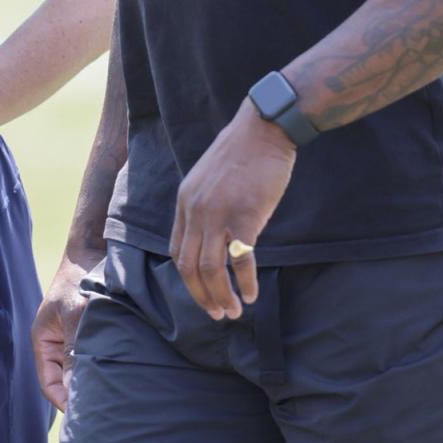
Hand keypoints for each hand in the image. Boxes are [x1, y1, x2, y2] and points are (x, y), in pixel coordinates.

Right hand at [32, 250, 101, 410]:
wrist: (98, 251)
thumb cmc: (80, 279)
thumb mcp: (75, 315)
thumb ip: (75, 351)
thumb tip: (77, 391)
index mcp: (44, 342)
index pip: (50, 385)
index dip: (66, 402)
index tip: (86, 416)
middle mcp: (59, 345)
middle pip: (67, 382)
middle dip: (83, 397)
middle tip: (106, 412)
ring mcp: (77, 341)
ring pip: (84, 372)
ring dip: (97, 381)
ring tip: (117, 396)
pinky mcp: (96, 336)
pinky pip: (98, 359)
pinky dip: (108, 368)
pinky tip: (125, 375)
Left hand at [169, 101, 296, 320]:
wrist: (263, 128)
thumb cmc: (243, 154)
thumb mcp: (209, 179)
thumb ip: (204, 206)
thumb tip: (211, 236)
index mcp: (185, 202)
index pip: (178, 251)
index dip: (189, 279)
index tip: (203, 294)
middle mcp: (195, 210)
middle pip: (190, 266)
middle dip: (202, 296)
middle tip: (217, 314)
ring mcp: (219, 213)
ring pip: (211, 269)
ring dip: (221, 296)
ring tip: (233, 311)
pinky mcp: (246, 215)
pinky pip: (240, 259)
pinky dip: (245, 282)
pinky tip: (252, 294)